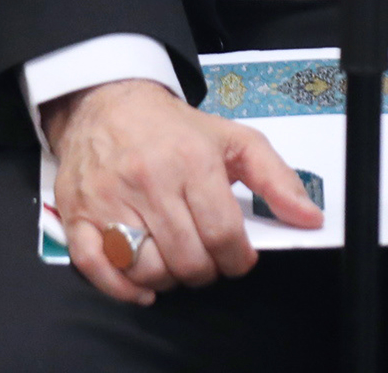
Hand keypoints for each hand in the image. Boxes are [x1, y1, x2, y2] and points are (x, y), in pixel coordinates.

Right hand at [42, 77, 321, 304]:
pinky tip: (142, 286)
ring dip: (168, 278)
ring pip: (147, 268)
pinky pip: (97, 267)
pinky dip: (121, 287)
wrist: (104, 100)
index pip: (222, 236)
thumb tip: (310, 219)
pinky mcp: (77, 211)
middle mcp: (148, 180)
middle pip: (187, 259)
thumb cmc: (172, 127)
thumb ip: (276, 179)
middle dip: (206, 270)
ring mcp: (108, 198)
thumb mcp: (233, 139)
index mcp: (191, 161)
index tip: (237, 256)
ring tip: (175, 259)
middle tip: (205, 256)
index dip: (237, 260)